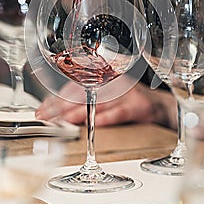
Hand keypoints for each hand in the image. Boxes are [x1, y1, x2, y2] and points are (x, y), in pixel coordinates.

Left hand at [35, 77, 176, 128]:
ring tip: (61, 122)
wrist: (161, 106)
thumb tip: (60, 112)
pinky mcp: (137, 105)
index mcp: (102, 79)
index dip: (56, 99)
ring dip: (77, 114)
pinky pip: (118, 112)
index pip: (74, 87)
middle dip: (60, 108)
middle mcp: (112, 82)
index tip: (42, 110)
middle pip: (81, 94)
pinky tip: (92, 124)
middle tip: (45, 119)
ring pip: (96, 103)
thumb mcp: (107, 98)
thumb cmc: (130, 103)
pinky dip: (105, 118)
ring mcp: (125, 92)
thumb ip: (87, 102)